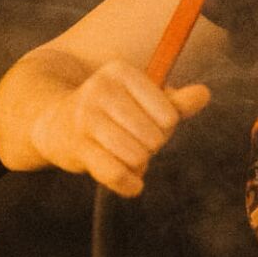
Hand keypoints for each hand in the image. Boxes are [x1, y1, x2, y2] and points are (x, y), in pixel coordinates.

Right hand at [29, 59, 210, 197]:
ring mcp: (86, 117)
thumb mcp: (140, 99)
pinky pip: (115, 174)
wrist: (53, 122)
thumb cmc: (110, 110)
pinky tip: (132, 184)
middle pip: (154, 137)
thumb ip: (175, 101)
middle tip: (133, 142)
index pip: (168, 115)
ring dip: (138, 165)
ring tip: (127, 157)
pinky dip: (129, 184)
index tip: (147, 123)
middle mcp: (101, 89)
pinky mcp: (76, 146)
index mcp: (121, 71)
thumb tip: (204, 94)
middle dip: (150, 147)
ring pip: (136, 156)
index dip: (165, 127)